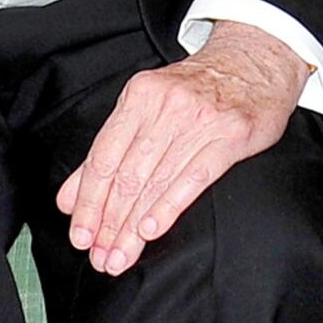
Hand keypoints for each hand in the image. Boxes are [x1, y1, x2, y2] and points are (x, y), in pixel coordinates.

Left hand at [55, 24, 307, 272]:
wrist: (254, 62)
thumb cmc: (195, 91)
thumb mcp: (146, 107)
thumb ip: (108, 153)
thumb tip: (68, 200)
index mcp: (139, 96)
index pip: (104, 158)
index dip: (89, 202)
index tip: (80, 237)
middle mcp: (166, 105)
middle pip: (128, 175)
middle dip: (110, 223)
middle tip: (102, 259)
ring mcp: (200, 119)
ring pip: (157, 182)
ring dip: (134, 227)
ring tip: (121, 257)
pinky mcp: (231, 134)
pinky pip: (194, 177)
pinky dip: (169, 206)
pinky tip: (151, 230)